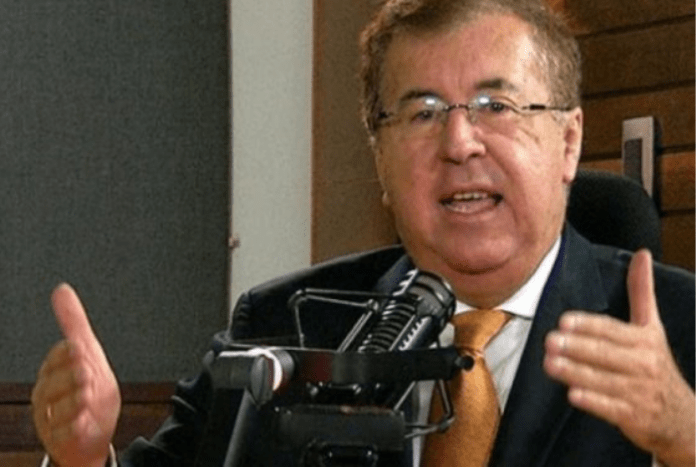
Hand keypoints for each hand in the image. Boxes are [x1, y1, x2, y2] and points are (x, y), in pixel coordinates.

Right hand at [31, 284, 120, 466]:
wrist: (96, 431)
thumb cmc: (89, 389)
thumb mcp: (88, 353)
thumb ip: (74, 324)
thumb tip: (61, 290)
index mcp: (53, 371)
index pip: (54, 359)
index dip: (65, 354)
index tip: (77, 346)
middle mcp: (47, 394)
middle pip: (53, 384)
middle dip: (69, 377)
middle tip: (85, 371)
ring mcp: (51, 418)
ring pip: (57, 409)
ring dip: (73, 401)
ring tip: (86, 395)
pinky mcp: (60, 439)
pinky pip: (62, 434)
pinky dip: (72, 428)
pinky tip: (81, 421)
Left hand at [544, 250, 694, 466]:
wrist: (682, 417)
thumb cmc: (656, 365)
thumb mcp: (652, 327)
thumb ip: (642, 292)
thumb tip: (642, 254)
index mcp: (645, 340)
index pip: (612, 330)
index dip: (588, 325)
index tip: (565, 321)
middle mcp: (644, 364)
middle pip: (605, 354)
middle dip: (576, 347)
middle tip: (550, 341)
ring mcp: (638, 392)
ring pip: (603, 380)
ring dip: (575, 372)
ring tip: (550, 363)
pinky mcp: (633, 416)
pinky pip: (610, 408)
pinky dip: (592, 401)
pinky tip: (572, 394)